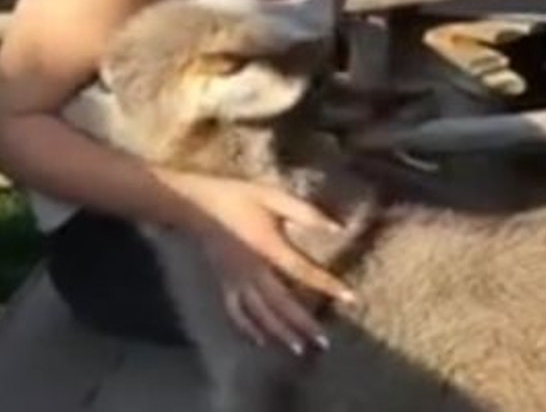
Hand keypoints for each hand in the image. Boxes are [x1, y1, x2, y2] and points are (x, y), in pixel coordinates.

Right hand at [163, 172, 356, 353]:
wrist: (195, 204)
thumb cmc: (236, 197)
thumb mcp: (272, 196)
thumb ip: (305, 212)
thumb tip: (337, 227)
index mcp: (269, 248)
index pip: (304, 272)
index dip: (328, 285)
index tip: (350, 297)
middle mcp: (254, 271)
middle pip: (283, 304)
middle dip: (304, 324)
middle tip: (324, 342)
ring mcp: (237, 281)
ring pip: (261, 314)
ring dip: (280, 333)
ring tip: (299, 348)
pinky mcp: (224, 284)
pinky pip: (236, 313)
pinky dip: (248, 329)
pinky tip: (261, 340)